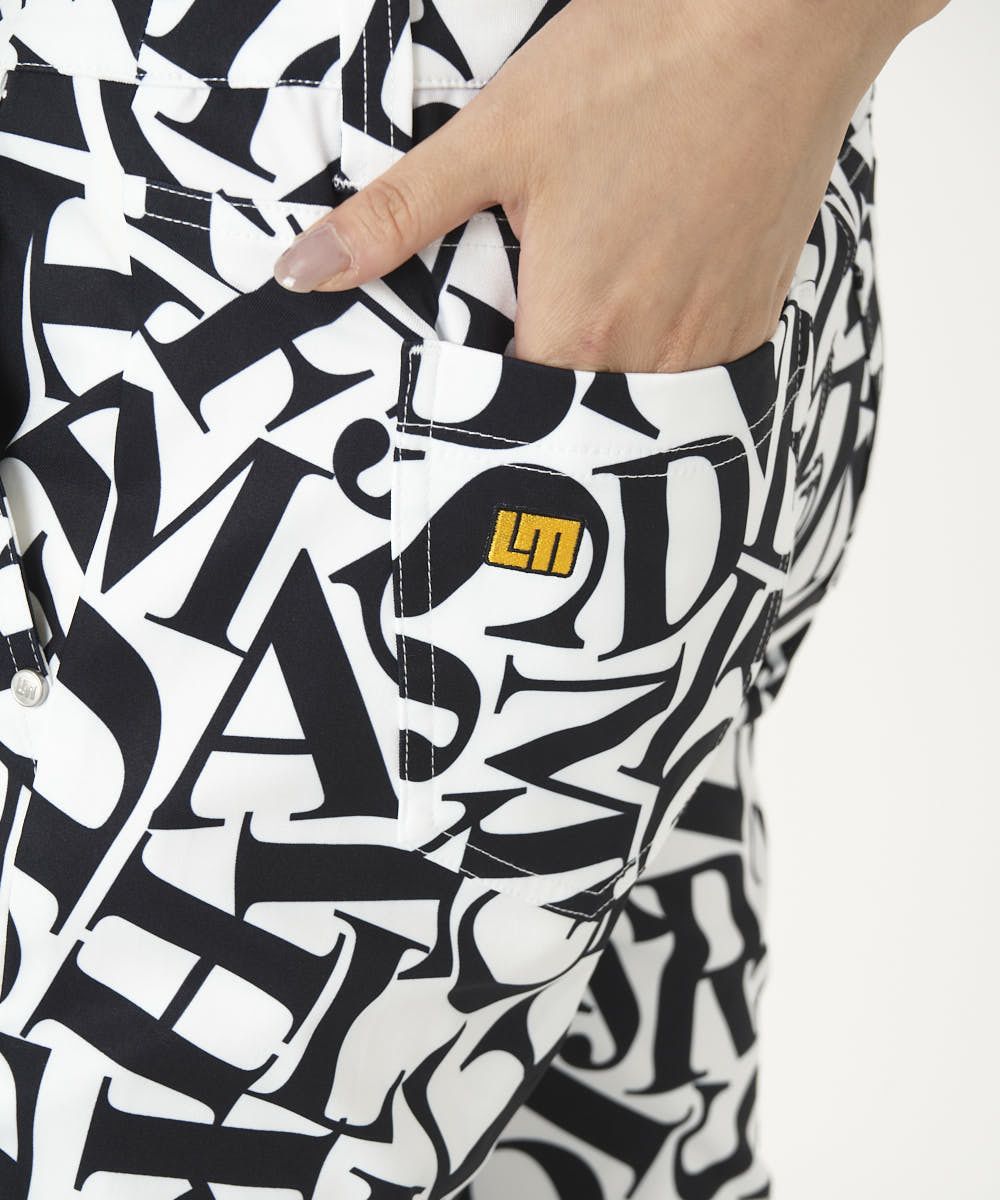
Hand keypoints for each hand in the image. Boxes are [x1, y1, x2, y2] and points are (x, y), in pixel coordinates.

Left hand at [272, 0, 923, 373]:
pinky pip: (694, 371)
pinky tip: (645, 295)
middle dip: (538, 390)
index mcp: (576, 330)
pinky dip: (661, 353)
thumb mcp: (496, 138)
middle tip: (521, 327)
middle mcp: (650, 358)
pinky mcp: (754, 315)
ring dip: (602, 375)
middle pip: (573, 415)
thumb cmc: (640, 69)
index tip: (461, 378)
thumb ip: (398, 217)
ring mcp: (711, 341)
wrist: (780, 21)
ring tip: (585, 309)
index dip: (474, 403)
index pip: (507, 418)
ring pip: (636, 400)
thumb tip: (301, 271)